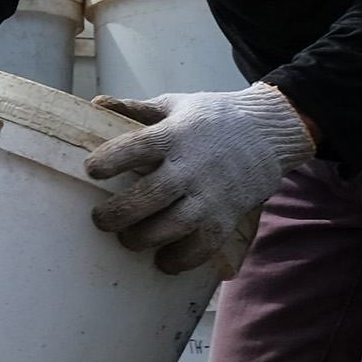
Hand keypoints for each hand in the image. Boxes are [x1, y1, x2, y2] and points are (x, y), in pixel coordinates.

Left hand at [82, 84, 316, 275]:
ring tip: (128, 238)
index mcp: (175, 135)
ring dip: (143, 238)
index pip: (138, 146)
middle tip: (101, 220)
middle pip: (150, 195)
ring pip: (173, 226)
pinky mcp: (226, 218)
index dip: (110, 160)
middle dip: (118, 213)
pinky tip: (164, 258)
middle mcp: (193, 167)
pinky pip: (202, 247)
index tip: (92, 169)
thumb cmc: (213, 119)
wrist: (269, 132)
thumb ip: (136, 109)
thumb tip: (96, 103)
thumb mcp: (175, 106)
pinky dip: (180, 258)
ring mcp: (211, 195)